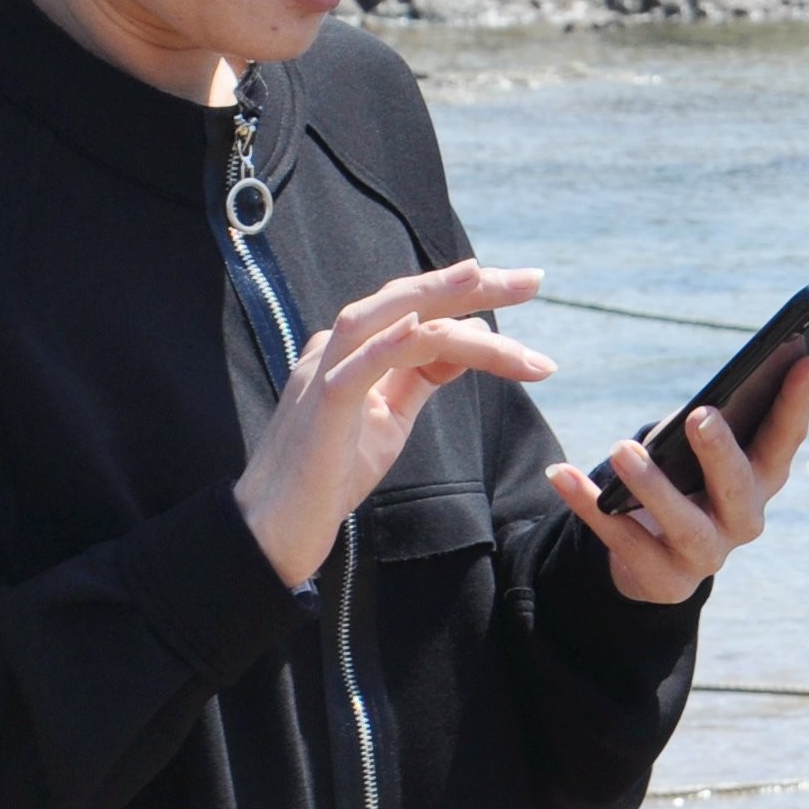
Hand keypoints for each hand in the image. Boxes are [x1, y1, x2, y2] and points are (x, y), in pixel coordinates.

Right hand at [232, 260, 557, 585]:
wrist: (275, 528)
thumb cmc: (330, 473)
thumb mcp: (391, 417)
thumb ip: (425, 375)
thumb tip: (475, 335)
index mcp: (355, 351)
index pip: (418, 308)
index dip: (471, 294)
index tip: (526, 287)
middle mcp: (337, 351)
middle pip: (406, 300)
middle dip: (469, 284)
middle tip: (532, 280)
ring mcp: (324, 375)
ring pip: (384, 319)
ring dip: (437, 298)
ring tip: (485, 281)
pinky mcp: (321, 410)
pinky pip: (355, 368)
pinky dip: (388, 343)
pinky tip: (423, 326)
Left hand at [547, 355, 808, 605]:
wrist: (653, 559)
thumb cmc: (684, 483)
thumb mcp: (701, 450)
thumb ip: (719, 420)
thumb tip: (732, 382)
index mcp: (762, 481)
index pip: (785, 440)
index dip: (798, 403)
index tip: (808, 361)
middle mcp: (743, 520)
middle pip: (739, 488)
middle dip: (722, 452)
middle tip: (701, 415)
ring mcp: (706, 556)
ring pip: (685, 525)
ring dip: (655, 486)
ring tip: (621, 449)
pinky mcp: (663, 579)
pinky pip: (623, 540)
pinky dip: (589, 505)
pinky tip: (563, 474)